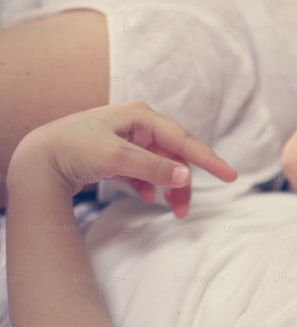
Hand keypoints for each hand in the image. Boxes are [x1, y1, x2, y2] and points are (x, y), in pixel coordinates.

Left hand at [17, 101, 237, 217]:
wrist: (37, 160)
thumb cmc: (74, 151)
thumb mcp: (117, 159)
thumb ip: (154, 168)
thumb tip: (186, 175)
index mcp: (142, 116)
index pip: (184, 140)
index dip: (209, 160)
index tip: (231, 177)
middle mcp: (138, 125)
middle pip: (175, 155)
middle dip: (182, 182)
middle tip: (183, 211)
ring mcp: (129, 140)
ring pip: (163, 166)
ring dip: (168, 187)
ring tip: (170, 210)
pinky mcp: (120, 156)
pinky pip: (146, 171)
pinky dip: (150, 185)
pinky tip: (145, 197)